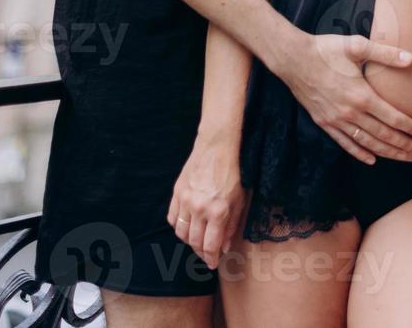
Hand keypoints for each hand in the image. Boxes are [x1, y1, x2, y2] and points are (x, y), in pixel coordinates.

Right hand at [168, 132, 248, 268]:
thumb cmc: (233, 173)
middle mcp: (199, 208)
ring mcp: (185, 200)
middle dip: (200, 253)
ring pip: (181, 232)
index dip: (211, 258)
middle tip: (205, 256)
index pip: (210, 245)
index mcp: (218, 211)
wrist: (216, 148)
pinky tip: (186, 227)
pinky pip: (171, 218)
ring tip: (197, 241)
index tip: (212, 264)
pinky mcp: (176, 192)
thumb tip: (224, 247)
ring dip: (189, 241)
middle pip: (194, 241)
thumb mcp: (239, 200)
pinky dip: (178, 226)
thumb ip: (231, 226)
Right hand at [276, 31, 411, 163]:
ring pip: (366, 142)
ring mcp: (336, 120)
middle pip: (382, 134)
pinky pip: (345, 143)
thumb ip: (385, 54)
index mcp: (361, 95)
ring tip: (402, 156)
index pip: (393, 117)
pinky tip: (371, 159)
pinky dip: (359, 153)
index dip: (410, 126)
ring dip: (386, 151)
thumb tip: (410, 58)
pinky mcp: (324, 122)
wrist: (294, 59)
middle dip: (403, 143)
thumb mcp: (357, 46)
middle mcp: (350, 113)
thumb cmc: (326, 50)